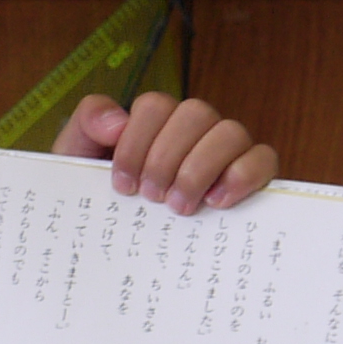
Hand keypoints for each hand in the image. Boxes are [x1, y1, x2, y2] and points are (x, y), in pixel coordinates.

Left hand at [58, 92, 279, 215]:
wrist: (112, 237)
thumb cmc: (104, 196)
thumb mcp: (78, 157)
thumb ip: (87, 124)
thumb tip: (118, 121)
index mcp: (155, 120)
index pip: (156, 106)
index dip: (138, 142)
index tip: (123, 184)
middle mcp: (194, 129)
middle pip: (196, 113)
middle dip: (167, 158)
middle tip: (151, 196)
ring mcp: (226, 150)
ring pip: (231, 132)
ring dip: (201, 168)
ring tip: (179, 207)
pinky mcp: (252, 176)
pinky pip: (264, 159)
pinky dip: (244, 175)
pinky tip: (217, 202)